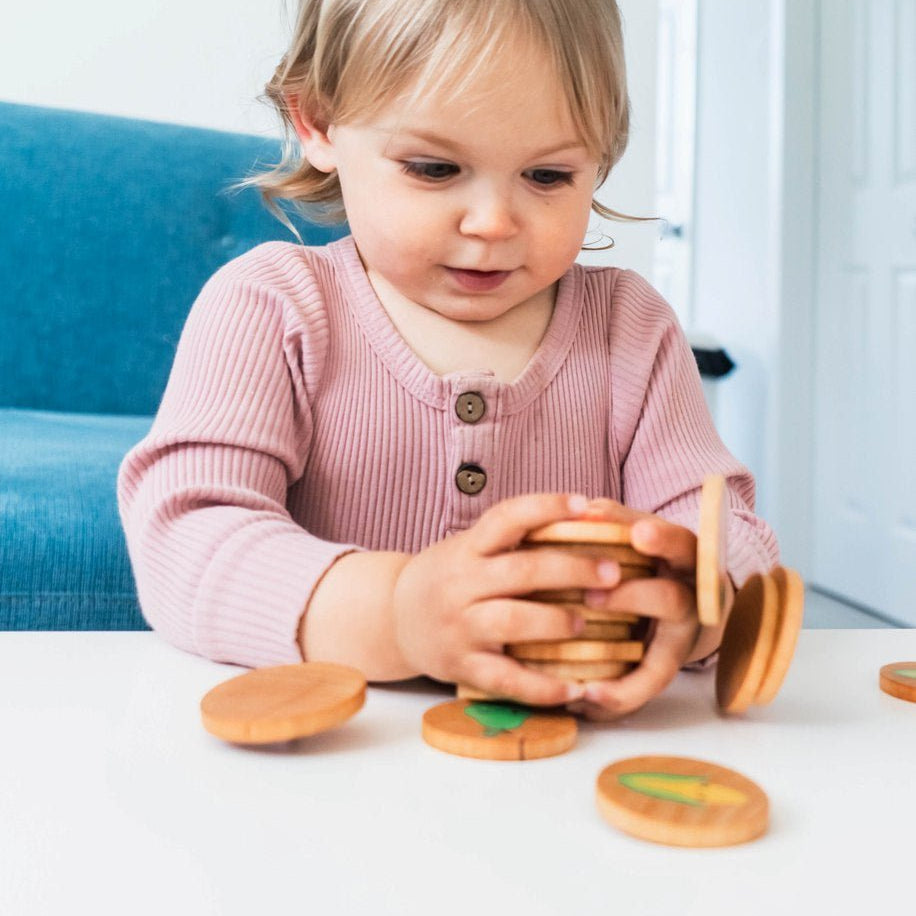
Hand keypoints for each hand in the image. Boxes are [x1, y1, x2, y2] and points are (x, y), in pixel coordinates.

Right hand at [391, 493, 621, 705]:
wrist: (392, 618)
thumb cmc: (448, 577)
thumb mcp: (469, 548)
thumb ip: (514, 540)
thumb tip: (587, 519)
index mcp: (467, 548)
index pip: (507, 517)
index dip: (546, 507)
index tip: (585, 505)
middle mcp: (461, 584)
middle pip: (520, 571)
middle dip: (572, 569)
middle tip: (614, 572)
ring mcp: (460, 627)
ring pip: (511, 621)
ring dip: (555, 622)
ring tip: (586, 623)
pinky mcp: (461, 666)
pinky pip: (505, 679)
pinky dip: (542, 687)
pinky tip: (575, 688)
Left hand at [566, 499, 732, 720]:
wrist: (690, 593)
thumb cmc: (651, 555)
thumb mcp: (640, 529)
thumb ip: (615, 518)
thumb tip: (587, 508)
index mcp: (684, 556)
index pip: (679, 542)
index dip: (661, 538)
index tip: (639, 532)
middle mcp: (691, 597)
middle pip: (670, 599)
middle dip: (632, 598)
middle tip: (592, 596)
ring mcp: (682, 636)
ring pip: (664, 657)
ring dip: (623, 671)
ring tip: (586, 679)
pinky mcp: (668, 664)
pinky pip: (647, 687)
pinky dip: (620, 697)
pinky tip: (587, 698)